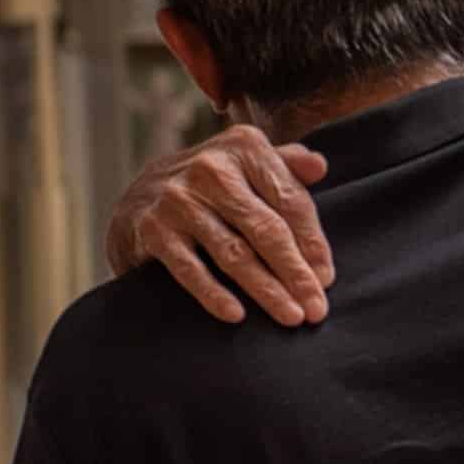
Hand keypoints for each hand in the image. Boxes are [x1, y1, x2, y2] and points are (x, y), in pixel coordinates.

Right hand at [105, 124, 333, 325]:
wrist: (136, 199)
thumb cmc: (211, 186)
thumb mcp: (246, 164)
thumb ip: (285, 164)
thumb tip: (320, 167)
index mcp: (244, 147)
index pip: (290, 200)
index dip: (312, 242)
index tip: (327, 278)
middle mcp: (211, 167)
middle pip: (266, 229)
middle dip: (295, 273)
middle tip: (316, 309)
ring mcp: (180, 199)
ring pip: (234, 253)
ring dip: (266, 290)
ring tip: (290, 316)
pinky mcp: (154, 229)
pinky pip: (191, 269)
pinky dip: (214, 294)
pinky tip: (237, 315)